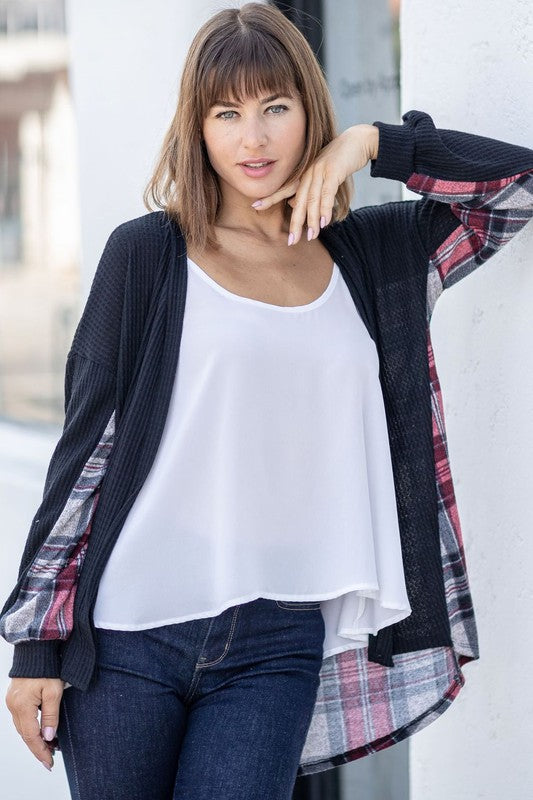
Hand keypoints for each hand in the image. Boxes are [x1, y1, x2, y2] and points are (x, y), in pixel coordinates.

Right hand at [5, 677, 64, 770]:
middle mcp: (13, 706)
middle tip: (51, 757)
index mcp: (22, 706)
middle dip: (38, 747)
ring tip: (49, 746)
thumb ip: (51, 716)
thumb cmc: (47, 668)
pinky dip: (30, 727)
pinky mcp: (14, 698)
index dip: (41, 751)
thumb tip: (49, 737)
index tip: (49, 763)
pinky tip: (40, 730)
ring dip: (34, 738)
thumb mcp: (53, 692)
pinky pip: (21, 719)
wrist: (36, 650)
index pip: (31, 736)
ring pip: (22, 728)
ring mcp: (12, 702)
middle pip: (25, 735)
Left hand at [251, 123, 378, 245]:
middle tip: (291, 241)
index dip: (270, 198)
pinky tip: (324, 222)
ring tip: (310, 237)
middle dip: (295, 223)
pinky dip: (325, 208)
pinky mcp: (334, 170)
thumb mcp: (320, 177)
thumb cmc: (338, 162)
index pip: (284, 189)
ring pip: (312, 199)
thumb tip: (292, 205)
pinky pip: (327, 193)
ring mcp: (320, 171)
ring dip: (312, 220)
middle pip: (298, 201)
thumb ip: (307, 191)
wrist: (357, 141)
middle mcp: (308, 173)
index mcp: (303, 175)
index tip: (255, 207)